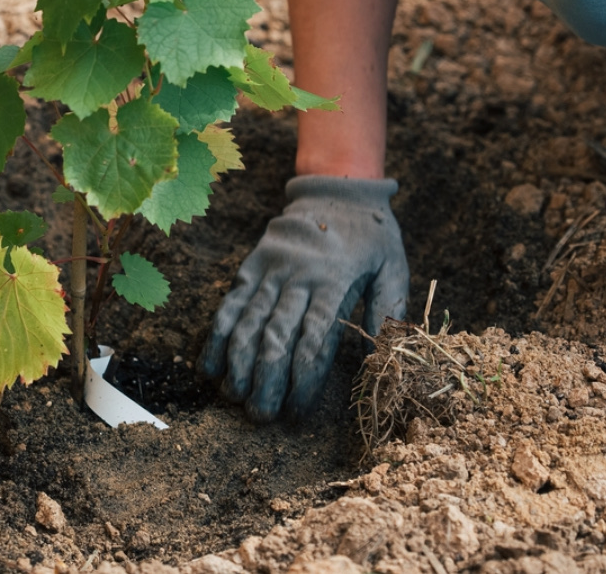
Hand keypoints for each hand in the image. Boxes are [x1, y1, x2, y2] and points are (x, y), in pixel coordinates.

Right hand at [199, 175, 408, 421]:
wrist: (336, 188)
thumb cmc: (372, 235)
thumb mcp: (394, 265)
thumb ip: (389, 308)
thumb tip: (383, 354)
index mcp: (334, 281)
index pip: (314, 340)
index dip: (303, 379)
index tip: (297, 411)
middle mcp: (297, 277)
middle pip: (275, 337)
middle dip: (266, 381)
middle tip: (261, 416)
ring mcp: (269, 270)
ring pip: (247, 323)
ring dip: (238, 364)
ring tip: (235, 398)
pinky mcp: (251, 266)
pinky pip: (230, 303)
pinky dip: (218, 336)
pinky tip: (211, 366)